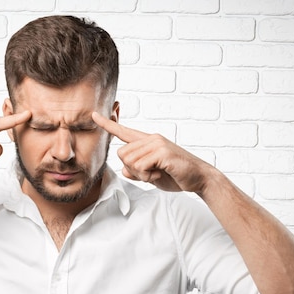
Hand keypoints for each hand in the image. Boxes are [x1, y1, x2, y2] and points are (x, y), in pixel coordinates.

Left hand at [92, 112, 213, 192]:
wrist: (199, 179)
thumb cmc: (176, 176)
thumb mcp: (152, 175)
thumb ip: (137, 172)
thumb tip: (124, 170)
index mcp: (148, 142)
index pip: (124, 132)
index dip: (108, 125)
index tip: (94, 115)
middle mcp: (151, 139)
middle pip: (121, 154)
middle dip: (132, 169)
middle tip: (149, 173)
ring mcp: (157, 143)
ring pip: (129, 161)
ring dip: (141, 174)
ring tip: (157, 173)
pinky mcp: (162, 151)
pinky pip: (141, 166)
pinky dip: (148, 175)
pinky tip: (160, 173)